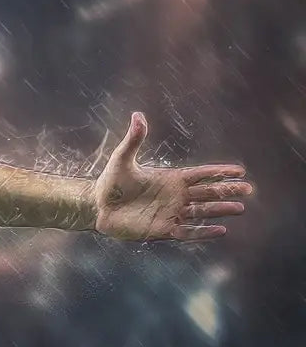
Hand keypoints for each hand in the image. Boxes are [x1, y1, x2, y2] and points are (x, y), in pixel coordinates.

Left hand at [93, 112, 254, 241]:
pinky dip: (204, 232)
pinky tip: (220, 230)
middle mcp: (174, 196)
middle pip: (207, 193)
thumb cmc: (110, 182)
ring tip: (240, 208)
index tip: (239, 171)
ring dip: (220, 210)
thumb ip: (134, 139)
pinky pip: (188, 232)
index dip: (219, 172)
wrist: (97, 206)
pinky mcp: (163, 230)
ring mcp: (170, 213)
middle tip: (248, 189)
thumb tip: (138, 115)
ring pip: (202, 212)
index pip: (200, 175)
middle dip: (227, 190)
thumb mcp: (122, 158)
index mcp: (170, 179)